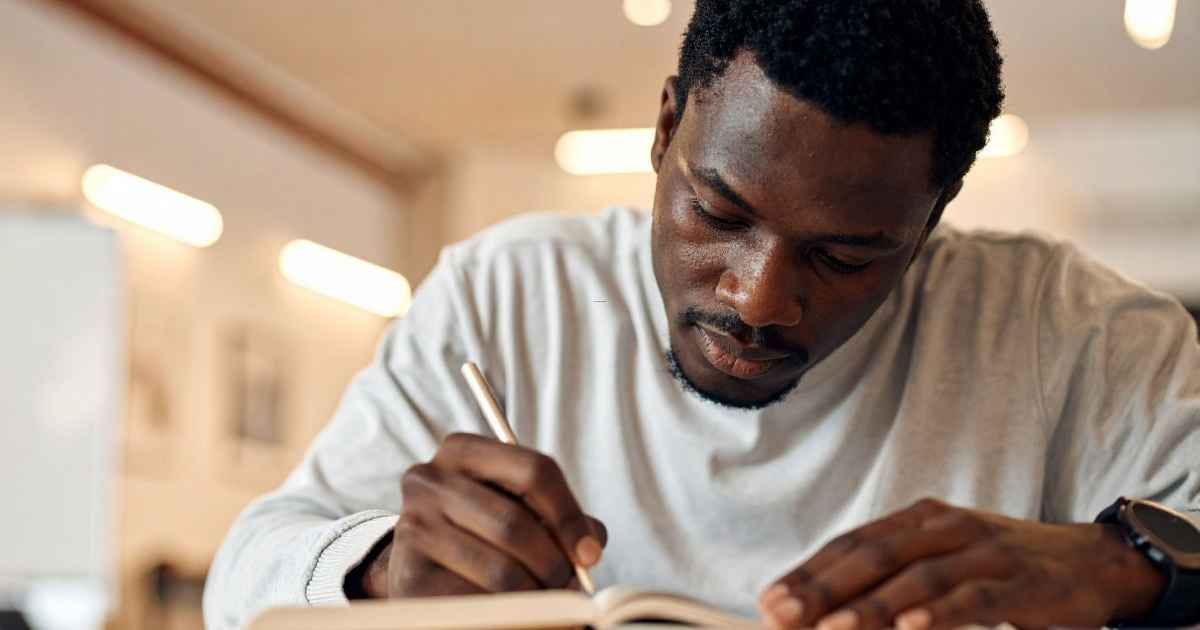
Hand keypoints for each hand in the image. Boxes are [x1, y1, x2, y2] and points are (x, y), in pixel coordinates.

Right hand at [360, 433, 605, 597]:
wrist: (421, 564)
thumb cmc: (481, 530)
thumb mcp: (518, 508)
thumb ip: (559, 518)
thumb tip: (590, 545)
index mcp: (462, 450)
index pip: (535, 470)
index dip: (570, 515)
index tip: (589, 553)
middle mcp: (429, 480)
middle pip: (516, 523)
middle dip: (553, 563)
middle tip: (567, 584)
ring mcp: (414, 526)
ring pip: (500, 570)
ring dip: (533, 592)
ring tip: (541, 597)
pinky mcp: (410, 574)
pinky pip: (477, 600)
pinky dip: (505, 610)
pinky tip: (507, 607)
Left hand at [758, 498, 1165, 629]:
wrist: (1091, 562)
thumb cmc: (1000, 566)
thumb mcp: (944, 560)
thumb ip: (893, 577)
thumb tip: (830, 608)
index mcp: (920, 519)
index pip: (853, 543)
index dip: (809, 571)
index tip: (769, 601)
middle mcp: (945, 527)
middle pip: (874, 555)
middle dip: (823, 587)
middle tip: (782, 614)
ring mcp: (984, 552)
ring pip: (918, 577)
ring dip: (872, 605)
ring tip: (833, 629)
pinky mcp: (1020, 582)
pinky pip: (975, 598)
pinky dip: (940, 613)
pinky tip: (911, 628)